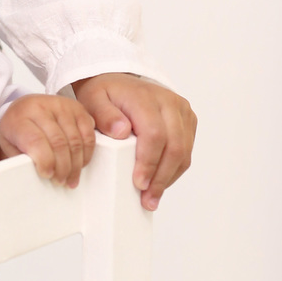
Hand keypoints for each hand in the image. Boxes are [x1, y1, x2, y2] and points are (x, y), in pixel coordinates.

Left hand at [0, 94, 94, 186]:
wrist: (25, 108)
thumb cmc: (18, 129)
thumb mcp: (9, 144)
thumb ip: (20, 159)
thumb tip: (35, 178)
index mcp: (20, 118)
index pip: (36, 140)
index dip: (45, 161)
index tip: (47, 175)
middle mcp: (41, 108)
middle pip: (59, 143)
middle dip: (62, 168)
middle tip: (60, 181)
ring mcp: (61, 106)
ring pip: (75, 141)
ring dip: (75, 165)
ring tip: (70, 178)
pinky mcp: (77, 108)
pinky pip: (88, 135)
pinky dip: (86, 153)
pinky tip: (80, 164)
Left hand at [71, 74, 195, 210]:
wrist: (120, 81)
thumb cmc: (106, 94)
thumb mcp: (93, 100)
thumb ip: (104, 115)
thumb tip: (121, 132)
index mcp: (146, 98)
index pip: (155, 134)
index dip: (149, 162)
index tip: (139, 183)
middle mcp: (169, 102)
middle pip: (175, 146)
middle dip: (161, 177)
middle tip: (148, 199)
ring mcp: (182, 111)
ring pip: (184, 151)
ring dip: (169, 177)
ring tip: (153, 197)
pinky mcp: (187, 120)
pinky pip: (187, 150)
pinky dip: (174, 169)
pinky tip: (160, 182)